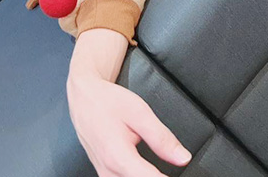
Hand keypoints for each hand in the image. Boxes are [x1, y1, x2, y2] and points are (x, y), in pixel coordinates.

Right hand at [67, 73, 191, 175]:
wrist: (83, 98)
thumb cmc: (108, 102)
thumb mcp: (140, 113)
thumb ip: (161, 138)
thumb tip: (183, 158)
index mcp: (118, 158)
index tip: (183, 175)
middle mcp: (108, 173)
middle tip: (174, 168)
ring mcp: (104, 176)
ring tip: (162, 169)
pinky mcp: (104, 175)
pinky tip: (148, 171)